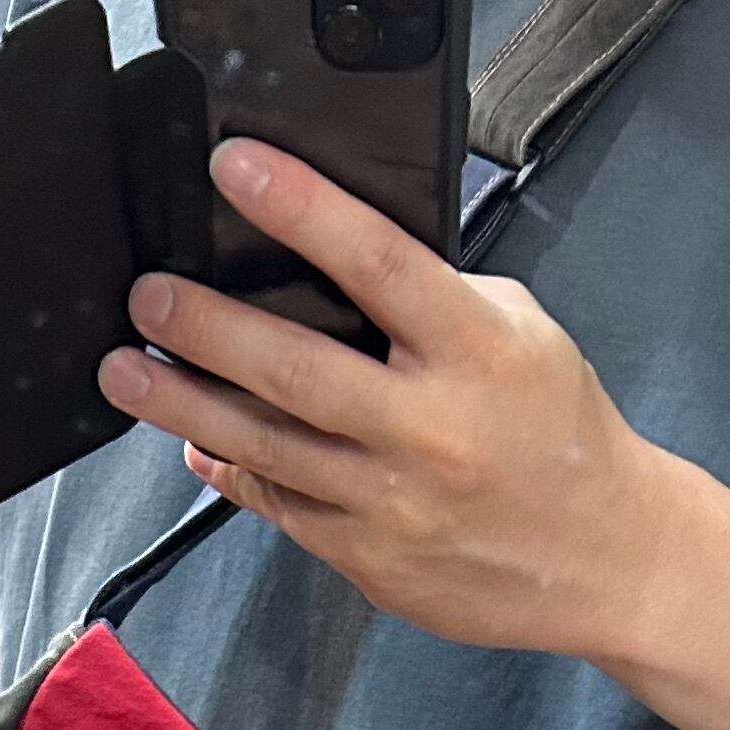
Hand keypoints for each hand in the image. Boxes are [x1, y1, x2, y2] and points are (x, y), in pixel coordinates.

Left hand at [96, 139, 660, 662]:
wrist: (602, 558)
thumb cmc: (555, 433)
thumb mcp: (519, 336)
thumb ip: (431, 300)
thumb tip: (329, 272)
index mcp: (476, 353)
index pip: (377, 264)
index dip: (299, 210)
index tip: (232, 169)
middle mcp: (429, 431)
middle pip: (295, 370)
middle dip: (205, 330)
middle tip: (146, 299)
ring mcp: (392, 504)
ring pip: (268, 448)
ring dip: (185, 407)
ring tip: (126, 373)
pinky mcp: (369, 560)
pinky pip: (281, 507)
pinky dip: (232, 471)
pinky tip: (193, 441)